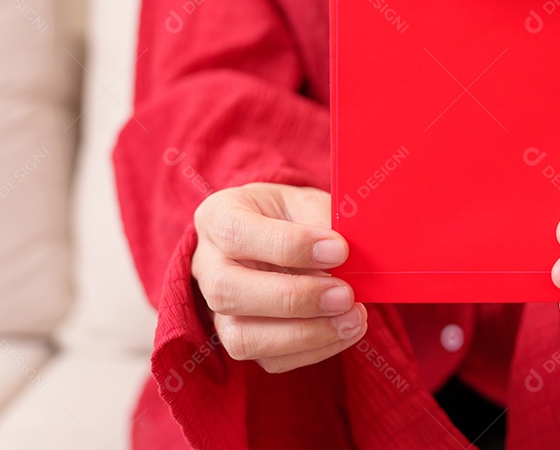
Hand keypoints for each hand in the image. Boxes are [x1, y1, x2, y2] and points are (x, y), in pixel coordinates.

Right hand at [191, 183, 366, 372]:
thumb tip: (342, 259)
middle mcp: (207, 265)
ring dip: (305, 334)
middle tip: (346, 294)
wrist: (285, 237)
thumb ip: (320, 221)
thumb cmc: (294, 215)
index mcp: (217, 216)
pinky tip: (346, 330)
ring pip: (242, 337)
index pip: (236, 233)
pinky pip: (269, 359)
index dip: (289, 245)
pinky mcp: (240, 340)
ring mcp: (216, 309)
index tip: (339, 249)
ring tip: (353, 318)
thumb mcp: (306, 201)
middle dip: (294, 298)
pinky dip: (314, 350)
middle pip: (228, 292)